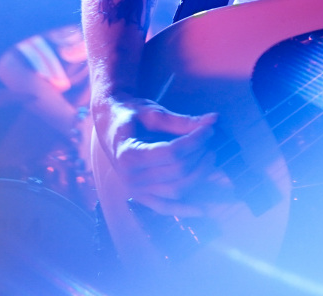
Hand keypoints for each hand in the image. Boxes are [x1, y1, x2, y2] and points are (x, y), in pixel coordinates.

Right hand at [94, 96, 224, 216]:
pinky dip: (183, 209)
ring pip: (176, 190)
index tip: (209, 129)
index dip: (196, 141)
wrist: (109, 123)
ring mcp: (134, 190)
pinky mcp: (140, 197)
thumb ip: (182, 120)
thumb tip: (214, 119)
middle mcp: (130, 177)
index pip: (173, 152)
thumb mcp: (153, 113)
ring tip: (210, 156)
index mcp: (128, 154)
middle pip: (178, 172)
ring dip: (199, 175)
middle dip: (200, 155)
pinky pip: (164, 207)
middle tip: (210, 138)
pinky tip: (203, 209)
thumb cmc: (129, 114)